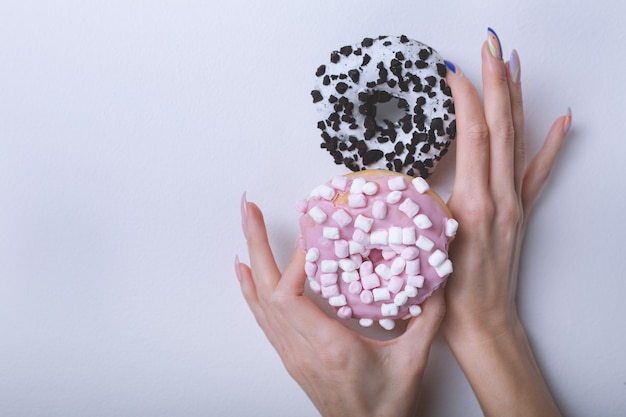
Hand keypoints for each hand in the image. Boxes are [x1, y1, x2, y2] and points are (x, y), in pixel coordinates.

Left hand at [236, 195, 445, 416]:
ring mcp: (290, 352)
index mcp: (329, 348)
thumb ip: (427, 320)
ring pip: (259, 301)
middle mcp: (301, 349)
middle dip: (256, 243)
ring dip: (252, 257)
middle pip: (265, 291)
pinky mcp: (289, 354)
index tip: (309, 233)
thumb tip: (437, 281)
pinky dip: (250, 287)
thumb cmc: (385, 405)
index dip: (293, 262)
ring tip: (246, 222)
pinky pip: (261, 316)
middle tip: (249, 207)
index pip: (290, 299)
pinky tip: (243, 267)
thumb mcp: (413, 362)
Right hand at [441, 29, 566, 415]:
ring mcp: (514, 203)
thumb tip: (413, 174)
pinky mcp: (521, 212)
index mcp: (472, 203)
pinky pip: (539, 171)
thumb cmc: (449, 294)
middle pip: (500, 127)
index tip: (455, 72)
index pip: (473, 137)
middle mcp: (499, 197)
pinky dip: (551, 143)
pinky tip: (562, 121)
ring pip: (518, 140)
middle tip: (490, 46)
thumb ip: (425, 204)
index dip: (466, 100)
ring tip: (514, 66)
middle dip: (496, 82)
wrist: (484, 324)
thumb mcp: (427, 244)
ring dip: (516, 99)